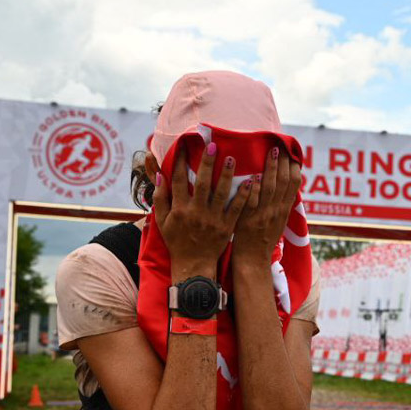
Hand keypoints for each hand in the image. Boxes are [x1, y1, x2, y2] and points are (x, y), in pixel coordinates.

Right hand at [152, 145, 248, 274]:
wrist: (193, 264)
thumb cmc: (177, 241)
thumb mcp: (162, 222)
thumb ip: (160, 199)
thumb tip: (159, 176)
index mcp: (179, 209)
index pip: (178, 180)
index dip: (179, 161)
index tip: (183, 144)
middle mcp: (196, 212)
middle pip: (201, 183)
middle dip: (206, 164)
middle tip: (213, 146)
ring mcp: (213, 219)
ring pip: (221, 193)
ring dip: (227, 175)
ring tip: (232, 158)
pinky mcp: (226, 226)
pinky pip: (236, 209)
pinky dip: (244, 196)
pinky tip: (251, 182)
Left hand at [232, 145, 302, 267]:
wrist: (253, 260)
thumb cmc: (262, 240)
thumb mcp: (277, 222)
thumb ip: (280, 204)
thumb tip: (283, 187)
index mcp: (284, 210)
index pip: (294, 185)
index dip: (294, 168)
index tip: (292, 154)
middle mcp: (276, 210)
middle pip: (284, 182)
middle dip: (284, 162)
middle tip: (281, 145)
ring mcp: (263, 215)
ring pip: (271, 188)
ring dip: (271, 168)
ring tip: (271, 152)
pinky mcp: (249, 220)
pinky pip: (253, 202)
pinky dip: (255, 188)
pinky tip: (254, 175)